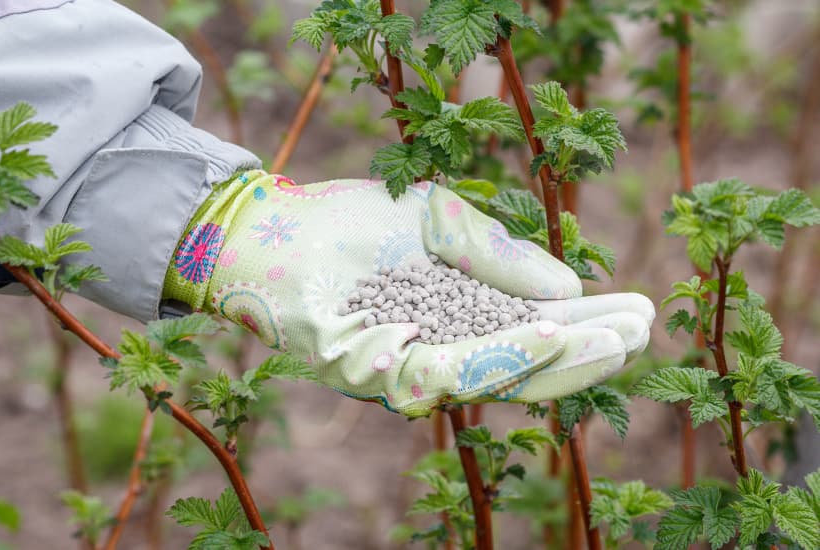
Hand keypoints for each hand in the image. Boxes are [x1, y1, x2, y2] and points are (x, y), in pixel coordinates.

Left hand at [163, 171, 652, 415]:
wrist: (276, 226)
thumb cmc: (355, 224)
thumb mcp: (442, 224)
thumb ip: (500, 256)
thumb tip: (570, 289)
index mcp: (459, 318)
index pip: (532, 330)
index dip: (586, 325)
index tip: (639, 312)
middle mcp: (438, 349)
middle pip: (519, 365)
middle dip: (581, 352)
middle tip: (638, 334)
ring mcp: (402, 366)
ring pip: (485, 378)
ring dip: (547, 359)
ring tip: (600, 339)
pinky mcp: (364, 371)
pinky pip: (431, 372)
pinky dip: (485, 356)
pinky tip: (540, 332)